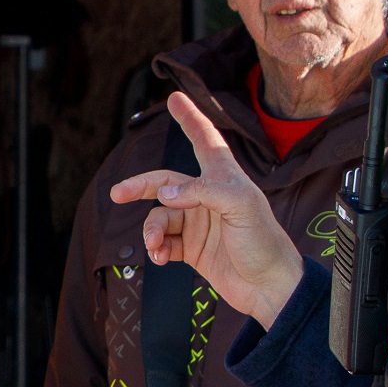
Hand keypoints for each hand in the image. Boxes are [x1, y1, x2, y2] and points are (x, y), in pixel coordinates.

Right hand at [105, 92, 306, 326]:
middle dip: (140, 187)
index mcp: (224, 179)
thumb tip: (164, 193)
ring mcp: (197, 223)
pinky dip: (156, 249)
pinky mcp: (191, 249)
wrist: (269, 288)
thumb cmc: (265, 242)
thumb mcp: (241, 207)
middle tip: (118, 193)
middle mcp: (207, 197)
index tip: (175, 98)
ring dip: (152, 231)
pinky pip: (162, 242)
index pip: (204, 140)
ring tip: (156, 246)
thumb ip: (202, 192)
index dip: (190, 118)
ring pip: (160, 217)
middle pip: (165, 181)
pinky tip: (161, 258)